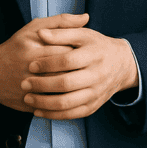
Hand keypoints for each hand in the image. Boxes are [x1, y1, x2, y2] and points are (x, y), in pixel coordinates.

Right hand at [0, 14, 87, 110]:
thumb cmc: (16, 47)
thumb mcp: (34, 28)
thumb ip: (61, 21)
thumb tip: (86, 17)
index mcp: (34, 48)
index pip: (67, 48)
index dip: (79, 50)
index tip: (83, 49)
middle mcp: (30, 68)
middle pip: (66, 69)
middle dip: (79, 67)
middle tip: (84, 65)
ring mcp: (30, 87)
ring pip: (61, 88)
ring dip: (73, 83)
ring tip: (77, 77)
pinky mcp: (31, 102)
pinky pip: (54, 103)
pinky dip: (64, 97)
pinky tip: (69, 91)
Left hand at [21, 27, 138, 119]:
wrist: (121, 65)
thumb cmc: (97, 46)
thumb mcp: (83, 34)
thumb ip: (62, 32)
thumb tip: (42, 34)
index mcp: (93, 55)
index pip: (67, 61)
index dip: (47, 64)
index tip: (31, 65)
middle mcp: (96, 76)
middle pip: (66, 84)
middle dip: (42, 85)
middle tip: (24, 83)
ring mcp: (95, 93)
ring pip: (68, 103)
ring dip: (45, 103)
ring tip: (28, 98)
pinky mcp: (93, 106)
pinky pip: (72, 114)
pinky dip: (54, 115)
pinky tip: (39, 111)